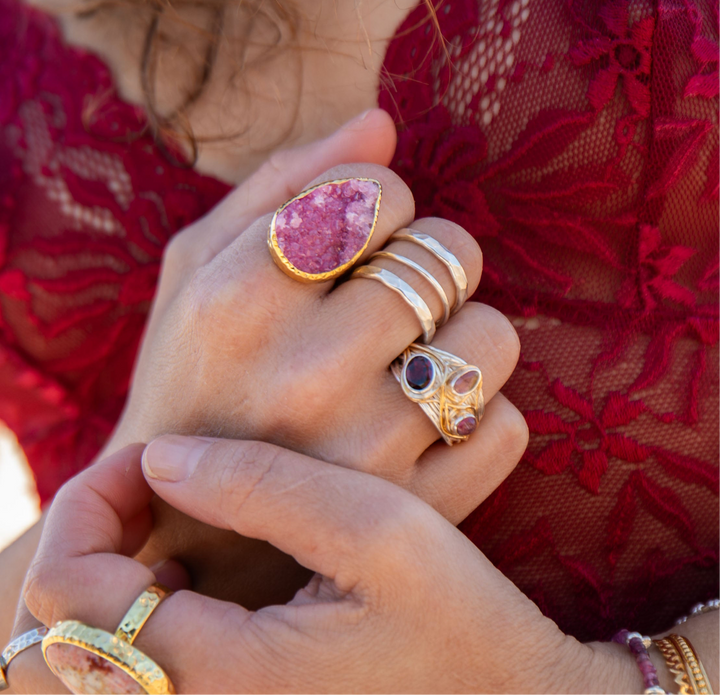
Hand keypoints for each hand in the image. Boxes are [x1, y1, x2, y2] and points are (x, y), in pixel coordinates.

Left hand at [13, 440, 638, 694]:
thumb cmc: (460, 623)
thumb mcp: (376, 530)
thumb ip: (262, 486)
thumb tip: (163, 459)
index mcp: (219, 680)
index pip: (69, 590)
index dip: (93, 500)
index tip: (154, 457)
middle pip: (46, 640)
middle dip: (85, 542)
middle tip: (148, 491)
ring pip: (74, 667)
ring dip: (101, 583)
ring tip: (168, 532)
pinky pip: (124, 684)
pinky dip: (128, 622)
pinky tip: (190, 584)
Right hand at [98, 109, 524, 603]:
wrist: (189, 525)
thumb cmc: (192, 380)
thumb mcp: (197, 272)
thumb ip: (279, 186)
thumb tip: (382, 121)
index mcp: (236, 301)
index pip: (379, 193)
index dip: (381, 207)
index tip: (356, 242)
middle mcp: (303, 373)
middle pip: (450, 255)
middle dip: (431, 262)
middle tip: (391, 298)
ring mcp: (364, 451)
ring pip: (493, 338)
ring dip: (464, 333)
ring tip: (411, 357)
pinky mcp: (413, 511)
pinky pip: (504, 426)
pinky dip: (478, 410)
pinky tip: (424, 420)